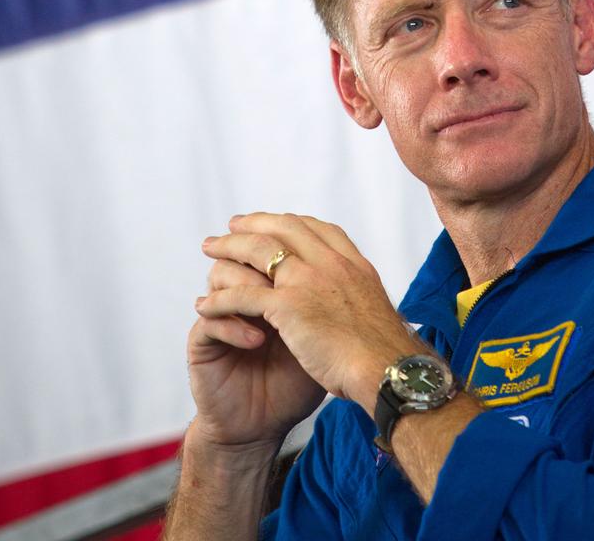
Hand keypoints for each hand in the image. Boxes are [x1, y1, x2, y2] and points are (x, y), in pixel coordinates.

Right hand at [187, 236, 324, 448]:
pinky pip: (210, 319)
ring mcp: (220, 314)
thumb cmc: (294, 384)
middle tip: (279, 272)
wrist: (263, 428)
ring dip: (249, 288)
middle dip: (262, 256)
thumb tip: (347, 271)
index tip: (308, 254)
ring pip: (221, 275)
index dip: (286, 243)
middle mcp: (242, 293)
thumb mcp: (316, 340)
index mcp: (270, 287)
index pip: (273, 245)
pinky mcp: (201, 342)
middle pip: (244, 250)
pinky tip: (256, 341)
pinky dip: (234, 326)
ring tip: (272, 313)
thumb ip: (324, 305)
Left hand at [196, 213, 417, 415]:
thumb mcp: (376, 309)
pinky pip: (243, 294)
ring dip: (230, 248)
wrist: (387, 370)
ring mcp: (308, 279)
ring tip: (210, 249)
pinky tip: (205, 304)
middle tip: (233, 225)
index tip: (274, 223)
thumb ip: (356, 296)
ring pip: (258, 251)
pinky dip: (221, 298)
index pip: (316, 228)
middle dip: (255, 223)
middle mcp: (330, 262)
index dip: (290, 223)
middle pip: (284, 228)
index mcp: (352, 263)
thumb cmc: (385, 354)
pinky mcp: (288, 305)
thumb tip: (352, 300)